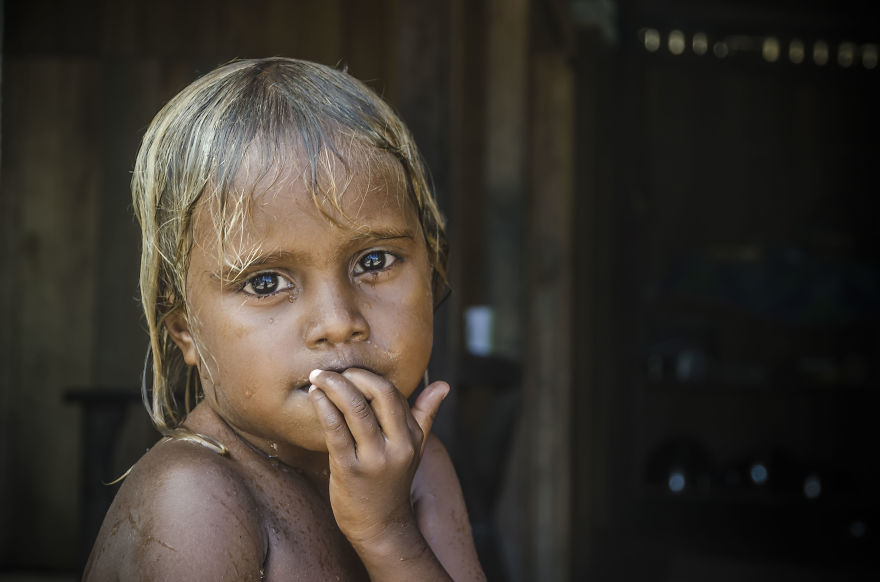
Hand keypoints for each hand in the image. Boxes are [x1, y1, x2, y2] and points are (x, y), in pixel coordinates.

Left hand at [307, 368, 448, 556]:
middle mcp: (398, 445)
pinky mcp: (350, 470)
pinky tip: (315, 397)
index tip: (349, 372)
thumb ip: (426, 414)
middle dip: (352, 375)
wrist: (381, 527)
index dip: (368, 377)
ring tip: (317, 377)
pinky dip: (324, 407)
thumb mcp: (414, 449)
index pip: (393, 393)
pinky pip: (336, 430)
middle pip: (379, 394)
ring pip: (356, 408)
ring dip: (333, 386)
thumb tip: (443, 385)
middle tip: (330, 371)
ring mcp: (374, 459)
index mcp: (412, 437)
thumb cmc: (392, 482)